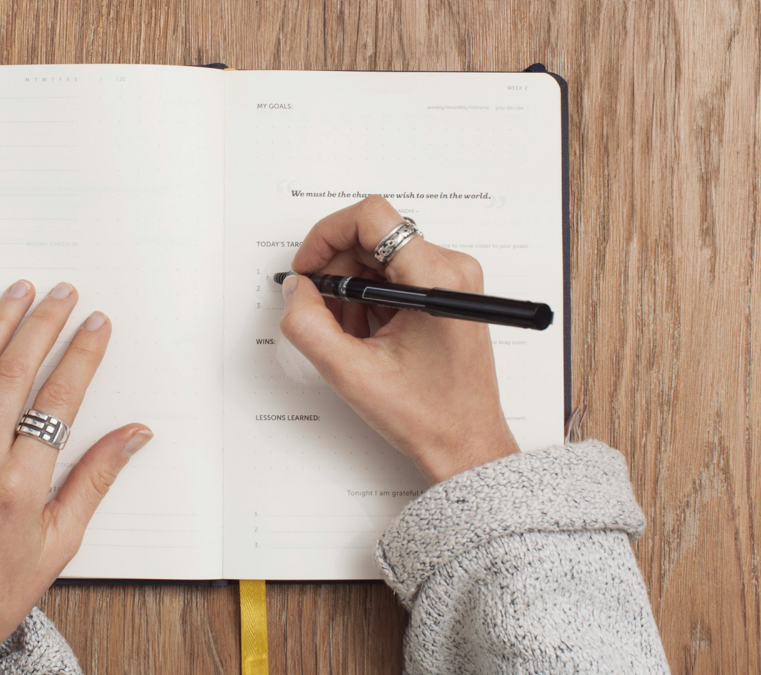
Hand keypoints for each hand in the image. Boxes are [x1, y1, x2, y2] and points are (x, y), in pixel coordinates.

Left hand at [0, 280, 152, 673]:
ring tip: (18, 292)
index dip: (81, 355)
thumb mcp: (60, 543)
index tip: (96, 325)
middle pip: (12, 374)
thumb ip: (95, 480)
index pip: (58, 401)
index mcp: (21, 487)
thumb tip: (134, 436)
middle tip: (63, 293)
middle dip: (41, 325)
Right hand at [280, 196, 518, 482]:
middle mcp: (450, 269)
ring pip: (380, 258)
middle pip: (372, 237)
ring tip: (349, 335)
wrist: (465, 445)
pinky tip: (367, 337)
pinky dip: (369, 300)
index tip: (308, 268)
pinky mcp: (446, 294)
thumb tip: (296, 289)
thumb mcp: (350, 373)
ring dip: (352, 290)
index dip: (327, 235)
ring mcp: (450, 280)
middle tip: (320, 311)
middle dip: (337, 271)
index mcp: (436, 279)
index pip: (372, 218)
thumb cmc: (427, 415)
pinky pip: (393, 276)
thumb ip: (309, 324)